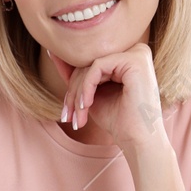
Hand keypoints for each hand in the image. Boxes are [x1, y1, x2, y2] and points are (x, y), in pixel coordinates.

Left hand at [48, 42, 164, 148]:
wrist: (138, 141)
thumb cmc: (118, 120)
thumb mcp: (90, 94)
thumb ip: (75, 74)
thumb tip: (52, 52)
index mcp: (128, 57)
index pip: (90, 63)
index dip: (74, 86)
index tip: (66, 110)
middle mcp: (135, 50)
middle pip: (89, 63)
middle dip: (73, 92)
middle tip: (68, 116)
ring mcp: (137, 53)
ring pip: (90, 65)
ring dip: (77, 93)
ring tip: (77, 116)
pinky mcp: (135, 60)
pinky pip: (97, 67)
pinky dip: (86, 87)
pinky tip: (86, 105)